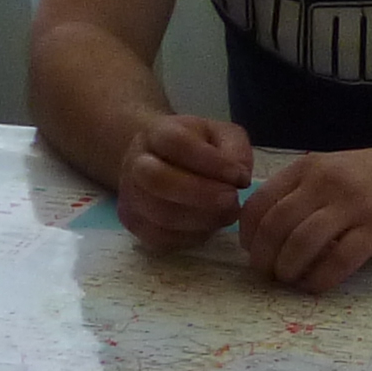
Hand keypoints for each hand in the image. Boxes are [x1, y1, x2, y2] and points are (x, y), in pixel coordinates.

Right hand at [120, 113, 252, 248]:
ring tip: (227, 213)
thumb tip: (239, 178)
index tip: (240, 177)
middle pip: (157, 180)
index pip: (176, 143)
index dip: (211, 162)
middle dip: (201, 195)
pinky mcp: (134, 223)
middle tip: (232, 200)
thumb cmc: (198, 148)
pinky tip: (208, 225)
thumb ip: (235, 150)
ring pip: (160, 214)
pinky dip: (192, 236)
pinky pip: (161, 237)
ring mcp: (130, 195)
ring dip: (202, 219)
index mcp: (157, 133)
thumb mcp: (223, 136)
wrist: (160, 162)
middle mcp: (135, 163)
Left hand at [235, 142, 371, 292]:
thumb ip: (299, 191)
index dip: (248, 232)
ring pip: (302, 244)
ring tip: (288, 280)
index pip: (261, 201)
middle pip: (277, 225)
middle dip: (264, 257)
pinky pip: (338, 262)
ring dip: (288, 270)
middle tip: (266, 273)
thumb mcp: (331, 168)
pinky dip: (319, 280)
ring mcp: (354, 205)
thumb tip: (261, 232)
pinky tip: (315, 286)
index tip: (250, 250)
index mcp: (310, 167)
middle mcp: (328, 182)